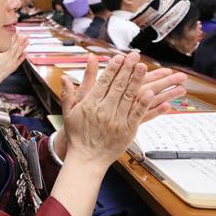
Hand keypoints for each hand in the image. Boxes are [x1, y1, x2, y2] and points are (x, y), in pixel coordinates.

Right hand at [0, 34, 27, 87]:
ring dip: (23, 46)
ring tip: (27, 41)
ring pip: (19, 52)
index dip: (14, 37)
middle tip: (25, 35)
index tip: (17, 32)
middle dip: (21, 40)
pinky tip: (26, 53)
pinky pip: (20, 61)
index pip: (9, 43)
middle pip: (16, 46)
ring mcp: (12, 62)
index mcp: (2, 53)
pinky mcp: (13, 67)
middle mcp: (9, 56)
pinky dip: (23, 57)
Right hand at [59, 52, 184, 170]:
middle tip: (135, 56)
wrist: (86, 158)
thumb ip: (68, 94)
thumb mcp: (68, 112)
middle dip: (127, 69)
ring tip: (144, 67)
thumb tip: (65, 77)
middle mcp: (103, 111)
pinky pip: (137, 114)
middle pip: (118, 86)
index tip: (120, 57)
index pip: (103, 83)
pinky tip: (151, 92)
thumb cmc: (77, 135)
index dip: (112, 69)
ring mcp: (116, 121)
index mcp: (89, 105)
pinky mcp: (127, 131)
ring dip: (138, 81)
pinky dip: (144, 103)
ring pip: (129, 97)